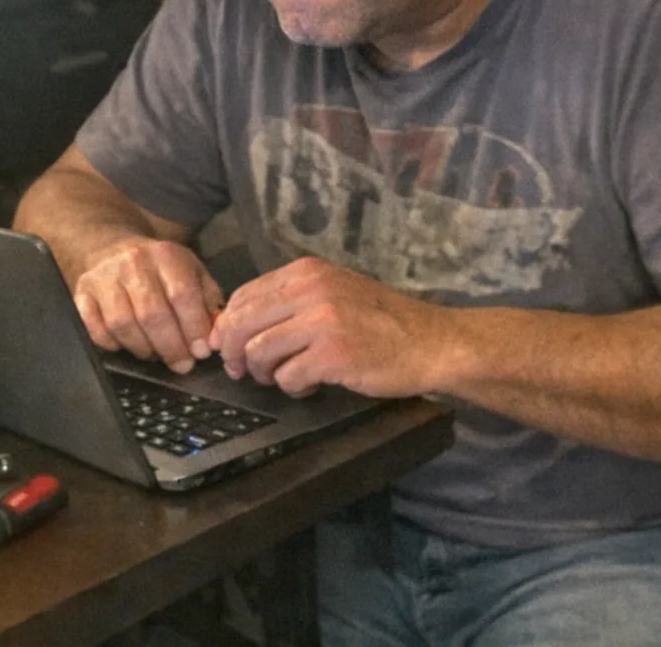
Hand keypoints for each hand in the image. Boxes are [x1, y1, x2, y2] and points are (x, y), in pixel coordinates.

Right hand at [74, 238, 224, 373]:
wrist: (113, 248)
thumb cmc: (159, 268)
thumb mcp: (192, 272)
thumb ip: (208, 301)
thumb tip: (215, 338)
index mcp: (165, 255)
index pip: (182, 295)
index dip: (193, 328)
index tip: (201, 351)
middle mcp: (132, 263)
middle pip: (152, 314)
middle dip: (171, 347)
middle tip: (182, 364)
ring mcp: (103, 279)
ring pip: (123, 325)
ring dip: (143, 349)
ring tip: (156, 354)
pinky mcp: (82, 295)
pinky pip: (96, 331)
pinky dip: (113, 345)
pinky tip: (128, 345)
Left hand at [209, 256, 449, 398]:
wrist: (431, 343)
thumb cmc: (381, 321)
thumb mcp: (333, 293)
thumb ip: (289, 301)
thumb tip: (235, 324)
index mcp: (306, 272)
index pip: (244, 296)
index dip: (229, 326)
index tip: (230, 347)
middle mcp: (310, 289)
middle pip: (242, 323)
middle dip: (234, 353)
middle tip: (241, 371)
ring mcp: (322, 321)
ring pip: (259, 352)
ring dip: (265, 373)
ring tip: (284, 377)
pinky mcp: (333, 355)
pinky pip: (288, 377)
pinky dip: (292, 387)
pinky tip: (310, 385)